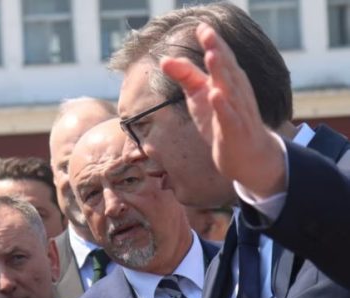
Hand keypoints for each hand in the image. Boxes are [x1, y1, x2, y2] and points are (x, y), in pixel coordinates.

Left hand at [160, 23, 285, 199]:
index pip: (222, 58)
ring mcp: (238, 112)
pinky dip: (223, 107)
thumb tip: (164, 59)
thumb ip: (186, 76)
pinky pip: (229, 117)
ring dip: (221, 73)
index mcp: (229, 81)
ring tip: (211, 55)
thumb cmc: (222, 121)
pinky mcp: (234, 132)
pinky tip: (215, 95)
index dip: (213, 42)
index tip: (202, 26)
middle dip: (218, 50)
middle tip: (208, 33)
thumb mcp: (200, 97)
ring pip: (230, 90)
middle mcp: (236, 93)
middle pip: (227, 69)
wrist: (248, 156)